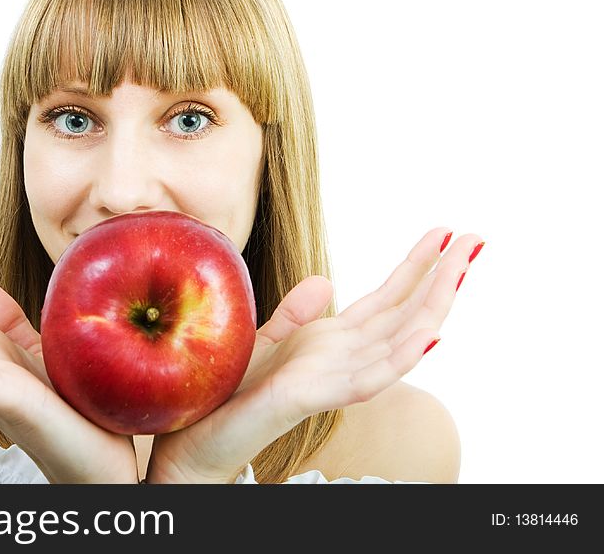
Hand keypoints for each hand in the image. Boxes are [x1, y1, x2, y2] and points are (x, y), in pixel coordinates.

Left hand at [146, 227, 482, 482]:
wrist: (194, 436)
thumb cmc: (230, 391)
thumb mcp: (266, 338)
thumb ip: (297, 314)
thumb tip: (327, 280)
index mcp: (332, 342)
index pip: (385, 299)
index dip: (415, 267)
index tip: (443, 233)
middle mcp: (342, 358)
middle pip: (403, 313)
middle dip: (440, 276)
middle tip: (476, 238)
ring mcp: (333, 378)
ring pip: (399, 339)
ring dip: (434, 303)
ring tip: (463, 267)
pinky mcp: (312, 395)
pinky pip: (368, 377)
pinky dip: (402, 356)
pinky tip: (430, 331)